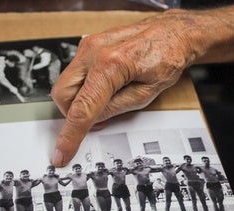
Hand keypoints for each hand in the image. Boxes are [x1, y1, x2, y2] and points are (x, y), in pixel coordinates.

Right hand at [51, 10, 195, 166]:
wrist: (171, 33)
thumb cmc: (167, 58)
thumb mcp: (145, 95)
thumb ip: (114, 109)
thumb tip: (92, 122)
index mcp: (112, 64)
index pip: (82, 108)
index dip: (70, 135)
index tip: (62, 154)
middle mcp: (94, 51)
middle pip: (63, 95)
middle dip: (73, 114)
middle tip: (95, 121)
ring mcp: (88, 46)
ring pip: (65, 85)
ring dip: (78, 100)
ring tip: (104, 101)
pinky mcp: (87, 46)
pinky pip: (73, 75)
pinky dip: (82, 88)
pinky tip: (103, 88)